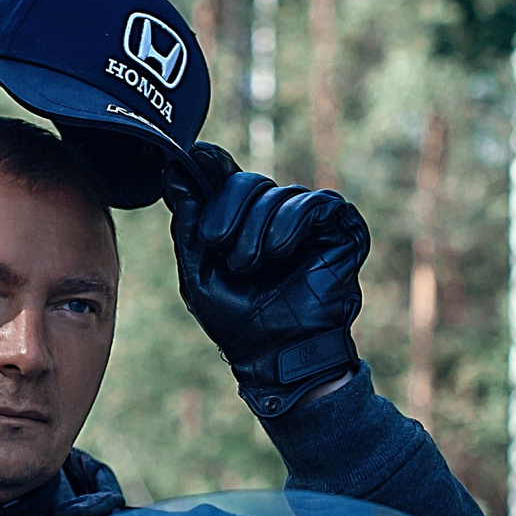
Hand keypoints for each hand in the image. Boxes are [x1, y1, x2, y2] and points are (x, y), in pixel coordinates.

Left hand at [162, 143, 369, 418]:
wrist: (277, 358)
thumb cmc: (238, 323)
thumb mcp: (199, 269)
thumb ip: (188, 222)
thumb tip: (173, 171)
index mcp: (243, 222)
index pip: (226, 177)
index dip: (210, 164)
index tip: (195, 157)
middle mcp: (276, 215)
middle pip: (247, 181)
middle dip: (226, 209)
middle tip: (218, 244)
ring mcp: (310, 220)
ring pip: (277, 193)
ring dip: (256, 229)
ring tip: (250, 265)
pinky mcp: (341, 227)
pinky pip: (312, 203)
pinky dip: (289, 224)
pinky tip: (279, 253)